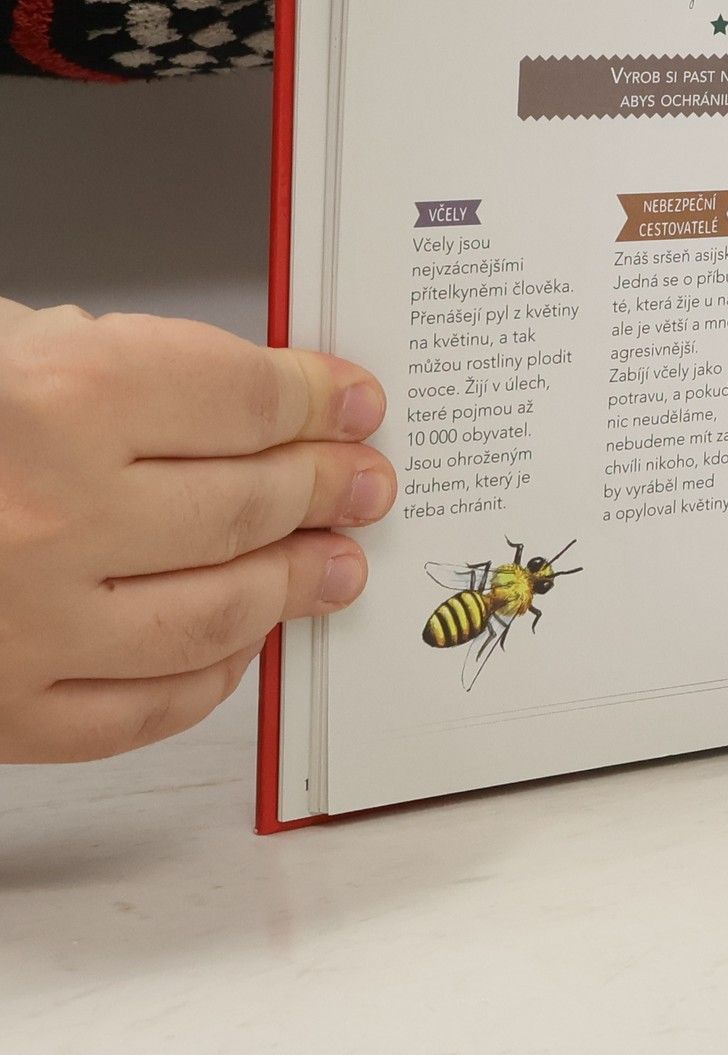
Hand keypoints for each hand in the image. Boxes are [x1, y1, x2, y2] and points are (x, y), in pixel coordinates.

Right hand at [0, 301, 393, 762]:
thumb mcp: (7, 345)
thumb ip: (128, 367)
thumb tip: (258, 399)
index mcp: (59, 397)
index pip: (249, 397)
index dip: (320, 399)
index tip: (352, 404)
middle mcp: (52, 514)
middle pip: (250, 501)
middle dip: (328, 488)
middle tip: (364, 484)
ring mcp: (25, 623)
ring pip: (216, 610)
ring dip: (295, 585)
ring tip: (335, 565)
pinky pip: (138, 709)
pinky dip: (208, 678)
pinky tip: (238, 644)